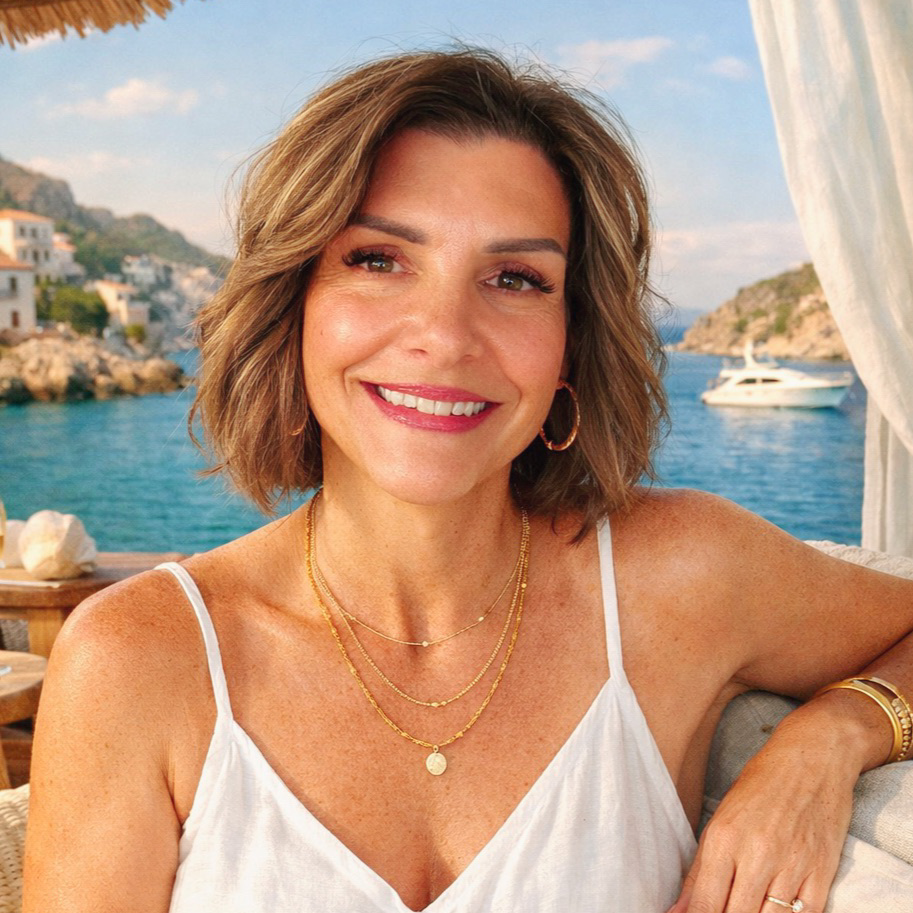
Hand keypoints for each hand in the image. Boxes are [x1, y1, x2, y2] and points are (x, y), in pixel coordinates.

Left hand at [667, 711, 856, 912]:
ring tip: (744, 908)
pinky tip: (774, 911)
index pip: (704, 904)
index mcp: (724, 838)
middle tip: (720, 910)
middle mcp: (757, 855)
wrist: (813, 757)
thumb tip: (678, 911)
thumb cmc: (760, 784)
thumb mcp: (720, 818)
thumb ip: (700, 870)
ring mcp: (792, 866)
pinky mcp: (822, 873)